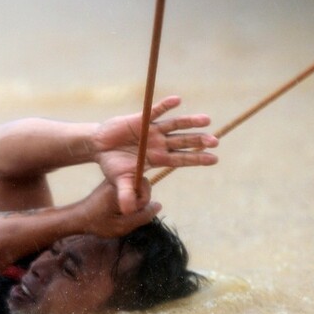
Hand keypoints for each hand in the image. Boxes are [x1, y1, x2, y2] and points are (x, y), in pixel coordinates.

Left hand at [78, 179, 160, 237]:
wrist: (78, 218)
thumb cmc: (98, 223)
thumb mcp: (122, 225)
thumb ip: (142, 216)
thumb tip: (158, 205)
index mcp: (120, 187)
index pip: (145, 187)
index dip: (143, 202)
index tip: (132, 213)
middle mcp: (118, 180)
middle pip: (142, 186)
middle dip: (140, 202)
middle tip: (126, 215)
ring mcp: (115, 181)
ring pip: (136, 189)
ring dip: (134, 202)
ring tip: (121, 214)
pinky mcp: (112, 185)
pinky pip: (129, 190)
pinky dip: (128, 200)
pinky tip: (118, 211)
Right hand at [93, 96, 218, 213]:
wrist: (99, 147)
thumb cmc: (112, 165)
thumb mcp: (120, 180)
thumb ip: (126, 194)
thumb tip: (127, 212)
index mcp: (158, 158)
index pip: (181, 159)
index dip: (197, 159)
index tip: (214, 159)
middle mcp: (160, 143)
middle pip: (183, 142)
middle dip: (198, 141)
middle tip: (215, 141)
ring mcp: (152, 130)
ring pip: (175, 125)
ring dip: (190, 122)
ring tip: (206, 120)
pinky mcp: (142, 119)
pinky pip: (156, 111)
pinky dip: (166, 106)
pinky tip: (177, 100)